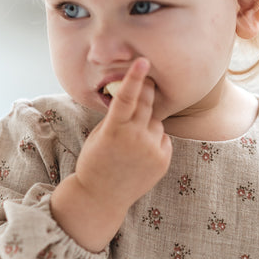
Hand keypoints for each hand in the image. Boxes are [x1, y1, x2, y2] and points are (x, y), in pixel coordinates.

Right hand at [50, 57, 171, 251]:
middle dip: (147, 89)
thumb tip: (133, 96)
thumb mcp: (99, 135)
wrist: (101, 197)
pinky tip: (141, 152)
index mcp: (114, 130)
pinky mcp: (163, 160)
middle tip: (147, 81)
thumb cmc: (95, 162)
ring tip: (132, 141)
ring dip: (148, 122)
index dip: (134, 77)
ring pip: (156, 121)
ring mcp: (152, 150)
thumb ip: (117, 117)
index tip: (143, 61)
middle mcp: (135, 138)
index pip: (126, 97)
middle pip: (147, 102)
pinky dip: (155, 139)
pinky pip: (163, 137)